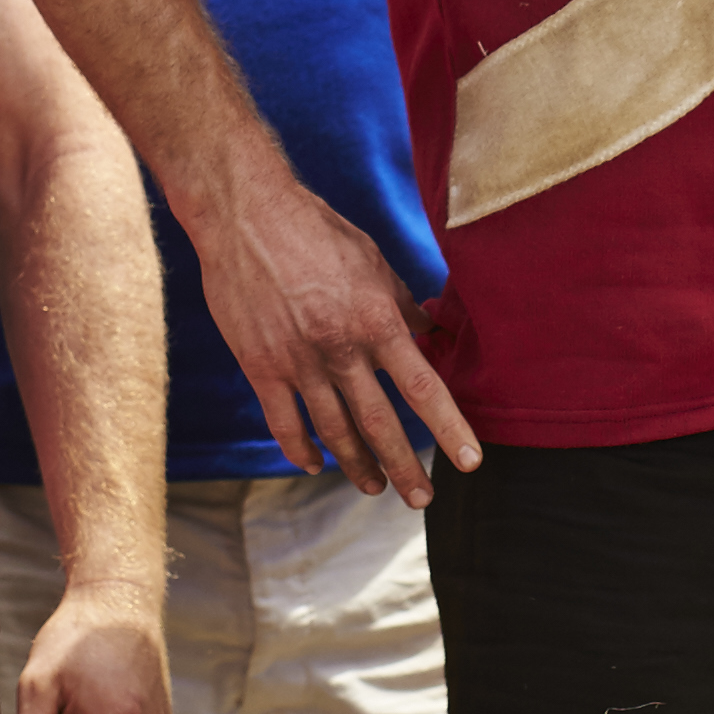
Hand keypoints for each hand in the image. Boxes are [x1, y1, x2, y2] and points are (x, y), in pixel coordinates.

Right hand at [198, 178, 478, 506]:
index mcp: (375, 320)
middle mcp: (339, 348)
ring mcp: (297, 361)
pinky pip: (283, 422)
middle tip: (422, 500)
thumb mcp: (371, 259)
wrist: (244, 214)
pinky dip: (300, 450)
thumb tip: (431, 331)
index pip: (422, 388)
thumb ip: (401, 302)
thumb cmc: (314, 229)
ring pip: (334, 432)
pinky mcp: (259, 366)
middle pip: (379, 424)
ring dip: (357, 466)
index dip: (449, 429)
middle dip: (405, 468)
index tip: (469, 462)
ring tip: (374, 487)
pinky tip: (315, 465)